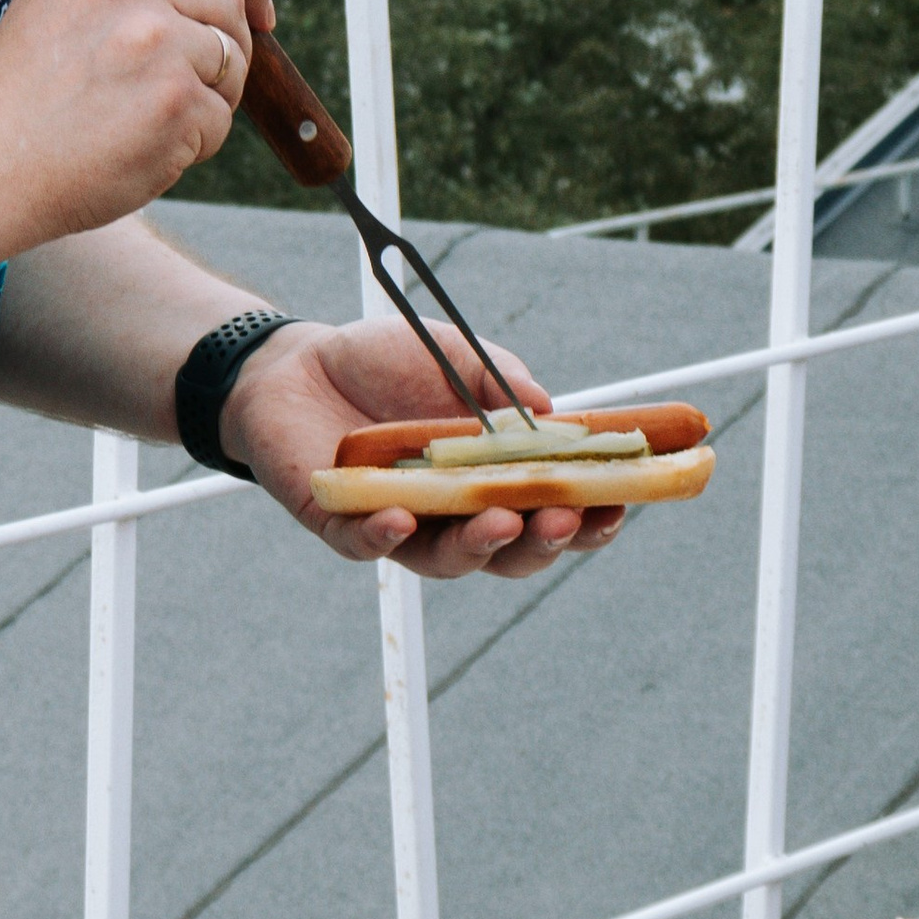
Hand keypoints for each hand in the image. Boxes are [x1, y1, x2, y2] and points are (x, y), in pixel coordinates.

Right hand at [0, 0, 271, 248]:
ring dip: (207, 99)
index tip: (260, 8)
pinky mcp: (175, 100)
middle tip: (187, 89)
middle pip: (227, 5)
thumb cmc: (18, 99)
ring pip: (229, 64)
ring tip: (145, 121)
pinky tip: (138, 149)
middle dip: (225, 50)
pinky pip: (218, 121)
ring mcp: (155, 40)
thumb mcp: (58, 2)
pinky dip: (191, 145)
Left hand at [219, 311, 625, 581]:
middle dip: (544, 542)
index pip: (552, 512)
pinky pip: (366, 544)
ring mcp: (401, 524)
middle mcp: (454, 514)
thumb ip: (504, 384)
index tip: (620, 504)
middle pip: (511, 552)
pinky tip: (401, 519)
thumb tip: (553, 413)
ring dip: (479, 546)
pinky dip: (386, 536)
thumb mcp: (457, 357)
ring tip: (499, 521)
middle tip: (565, 519)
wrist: (298, 361)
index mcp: (493, 479)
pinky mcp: (344, 523)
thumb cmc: (386, 363)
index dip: (590, 518)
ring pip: (448, 560)